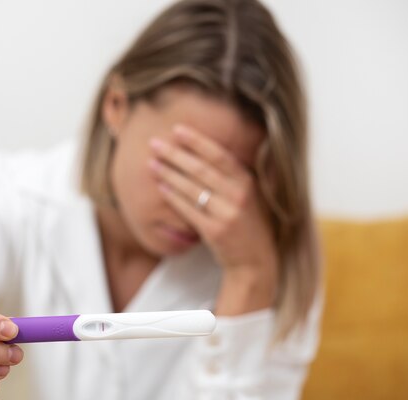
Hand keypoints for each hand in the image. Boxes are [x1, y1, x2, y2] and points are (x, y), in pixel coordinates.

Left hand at [149, 124, 277, 312]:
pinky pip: (189, 209)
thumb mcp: (250, 196)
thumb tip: (206, 150)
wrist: (255, 261)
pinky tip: (161, 187)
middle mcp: (239, 195)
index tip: (177, 129)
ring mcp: (227, 213)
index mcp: (248, 182)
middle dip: (175, 154)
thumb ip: (233, 176)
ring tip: (152, 163)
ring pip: (192, 188)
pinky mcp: (215, 231)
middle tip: (155, 143)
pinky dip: (173, 197)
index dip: (197, 141)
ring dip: (169, 173)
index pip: (219, 155)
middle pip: (200, 169)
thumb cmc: (248, 225)